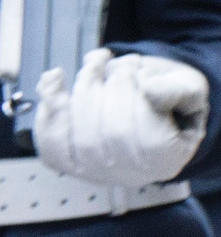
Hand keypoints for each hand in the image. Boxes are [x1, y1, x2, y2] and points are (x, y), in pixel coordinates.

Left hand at [36, 49, 208, 187]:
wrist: (144, 108)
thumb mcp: (188, 90)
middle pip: (109, 135)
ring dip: (83, 87)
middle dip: (112, 87)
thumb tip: (150, 90)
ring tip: (98, 62)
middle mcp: (129, 175)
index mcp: (166, 163)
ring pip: (78, 136)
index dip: (137, 98)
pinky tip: (56, 79)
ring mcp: (94, 171)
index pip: (147, 140)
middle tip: (123, 63)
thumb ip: (177, 91)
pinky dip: (48, 105)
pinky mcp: (66, 160)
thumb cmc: (167, 98)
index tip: (138, 68)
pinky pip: (50, 140)